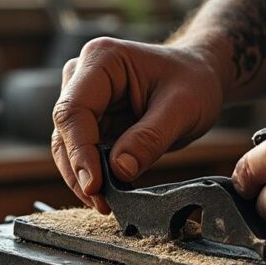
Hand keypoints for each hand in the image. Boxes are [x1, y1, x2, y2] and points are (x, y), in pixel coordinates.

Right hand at [52, 37, 224, 213]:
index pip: (74, 110)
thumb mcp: (182, 108)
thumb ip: (150, 138)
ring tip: (106, 204)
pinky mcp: (90, 121)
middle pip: (65, 131)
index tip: (94, 185)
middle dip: (79, 170)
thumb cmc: (194, 81)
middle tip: (102, 203)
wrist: (200, 77)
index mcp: (102, 60)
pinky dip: (93, 175)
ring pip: (67, 146)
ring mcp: (84, 99)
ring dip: (82, 178)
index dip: (80, 151)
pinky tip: (109, 194)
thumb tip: (119, 170)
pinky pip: (81, 153)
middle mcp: (82, 76)